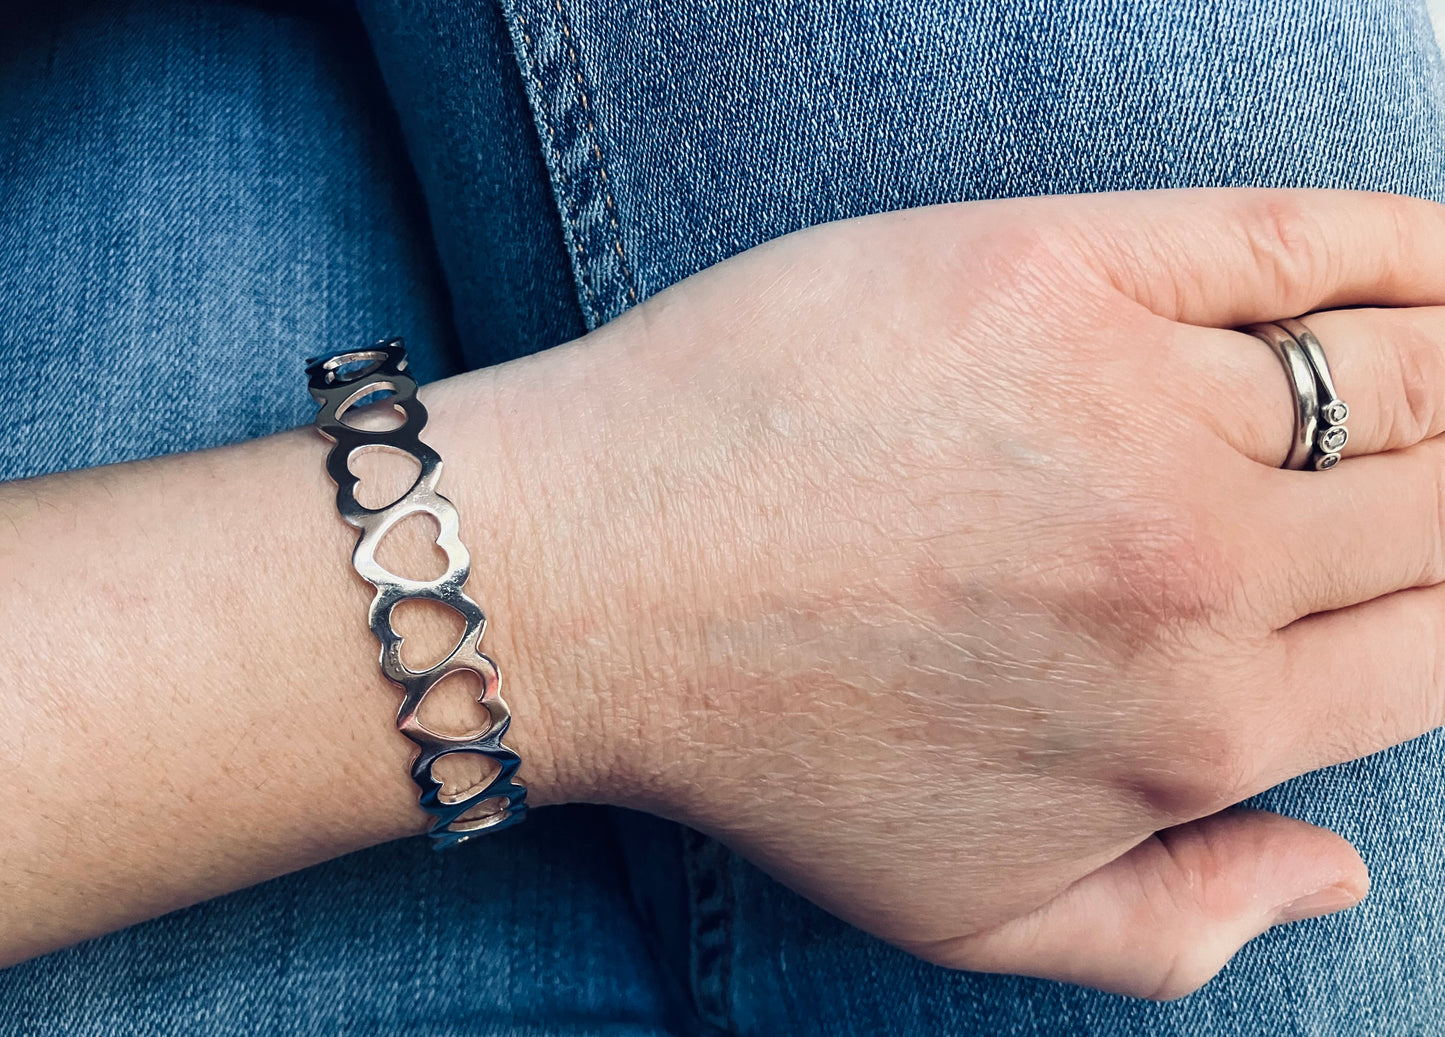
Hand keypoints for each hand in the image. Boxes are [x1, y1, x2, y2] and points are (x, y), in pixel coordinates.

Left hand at [500, 188, 1444, 997]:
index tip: (1422, 555)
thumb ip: (1183, 922)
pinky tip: (1432, 256)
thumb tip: (1344, 870)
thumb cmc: (766, 749)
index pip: (1442, 644)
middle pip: (1443, 498)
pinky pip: (1293, 236)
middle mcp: (1195, 568)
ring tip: (1441, 359)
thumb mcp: (970, 916)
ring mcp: (1124, 404)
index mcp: (1202, 730)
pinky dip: (1403, 240)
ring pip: (1406, 363)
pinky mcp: (1041, 271)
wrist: (591, 582)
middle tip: (1416, 469)